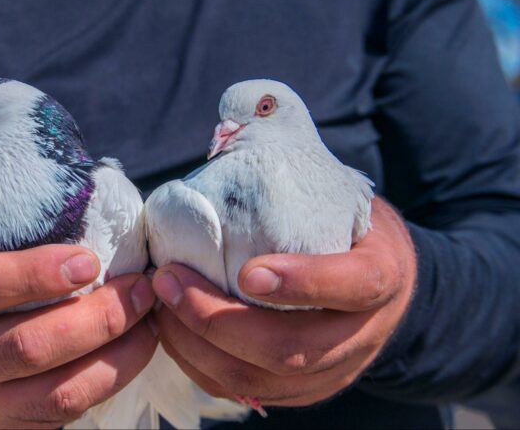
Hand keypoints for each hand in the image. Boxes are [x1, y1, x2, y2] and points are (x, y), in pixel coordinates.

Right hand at [0, 243, 156, 427]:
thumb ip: (13, 234)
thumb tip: (94, 204)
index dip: (33, 273)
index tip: (88, 260)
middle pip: (26, 347)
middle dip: (96, 318)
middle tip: (139, 288)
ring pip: (55, 392)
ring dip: (114, 352)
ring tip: (147, 317)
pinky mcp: (9, 426)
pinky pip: (68, 412)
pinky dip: (111, 377)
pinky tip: (136, 345)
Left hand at [151, 197, 415, 407]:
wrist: (381, 281)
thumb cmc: (348, 227)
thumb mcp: (344, 198)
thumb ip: (300, 186)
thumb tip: (224, 147)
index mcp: (382, 276)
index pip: (354, 285)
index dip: (304, 282)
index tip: (248, 271)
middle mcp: (361, 335)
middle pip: (290, 348)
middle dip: (217, 319)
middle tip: (168, 280)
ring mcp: (331, 372)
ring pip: (259, 378)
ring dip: (196, 344)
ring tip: (158, 302)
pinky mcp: (300, 392)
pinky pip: (242, 389)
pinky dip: (197, 362)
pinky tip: (170, 329)